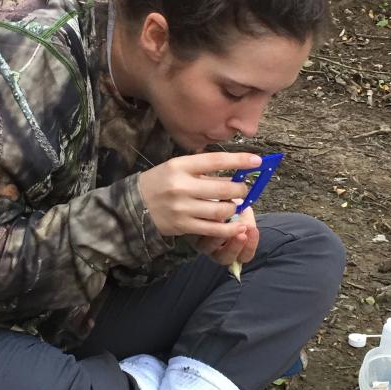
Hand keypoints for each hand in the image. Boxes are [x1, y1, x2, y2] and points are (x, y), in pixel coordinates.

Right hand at [138, 152, 260, 240]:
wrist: (134, 205)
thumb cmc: (160, 182)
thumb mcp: (176, 167)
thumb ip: (201, 169)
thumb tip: (234, 172)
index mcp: (180, 166)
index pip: (215, 161)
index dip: (239, 160)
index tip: (257, 160)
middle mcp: (182, 186)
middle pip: (223, 188)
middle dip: (241, 190)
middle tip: (244, 190)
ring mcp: (182, 208)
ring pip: (221, 210)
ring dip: (234, 208)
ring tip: (235, 206)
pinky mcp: (183, 226)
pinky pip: (213, 229)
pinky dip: (229, 229)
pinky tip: (236, 226)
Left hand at [196, 205, 258, 267]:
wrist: (210, 198)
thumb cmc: (229, 207)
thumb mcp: (242, 212)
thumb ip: (246, 220)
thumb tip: (248, 227)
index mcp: (233, 247)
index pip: (244, 256)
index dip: (250, 247)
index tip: (254, 231)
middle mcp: (218, 250)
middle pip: (226, 259)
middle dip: (235, 247)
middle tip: (242, 234)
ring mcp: (204, 245)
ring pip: (210, 250)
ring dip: (219, 239)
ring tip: (224, 225)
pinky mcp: (192, 237)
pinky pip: (198, 238)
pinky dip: (206, 229)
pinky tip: (212, 218)